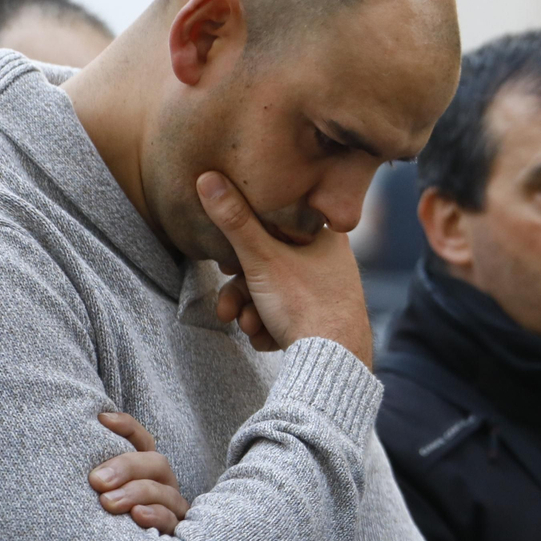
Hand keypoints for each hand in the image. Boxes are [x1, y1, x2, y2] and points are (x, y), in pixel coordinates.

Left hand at [89, 412, 188, 533]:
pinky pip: (171, 519)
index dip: (126, 426)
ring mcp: (171, 507)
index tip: (101, 419)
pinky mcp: (174, 531)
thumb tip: (70, 444)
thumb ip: (93, 476)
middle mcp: (161, 483)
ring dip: (135, 493)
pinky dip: (154, 515)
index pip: (141, 440)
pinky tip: (137, 516)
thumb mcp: (98, 495)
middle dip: (126, 467)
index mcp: (144, 470)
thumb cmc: (104, 523)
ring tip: (107, 502)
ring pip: (164, 491)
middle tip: (96, 480)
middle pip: (155, 462)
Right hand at [196, 171, 372, 365]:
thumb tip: (207, 176)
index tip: (226, 264)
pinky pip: (287, 318)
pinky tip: (269, 341)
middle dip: (242, 292)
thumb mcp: (261, 258)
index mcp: (325, 238)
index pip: (276, 229)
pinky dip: (271, 329)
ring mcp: (329, 295)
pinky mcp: (324, 323)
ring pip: (274, 297)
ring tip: (250, 327)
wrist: (333, 363)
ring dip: (253, 313)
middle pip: (270, 268)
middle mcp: (331, 264)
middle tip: (228, 308)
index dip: (244, 246)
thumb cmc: (304, 304)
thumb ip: (233, 220)